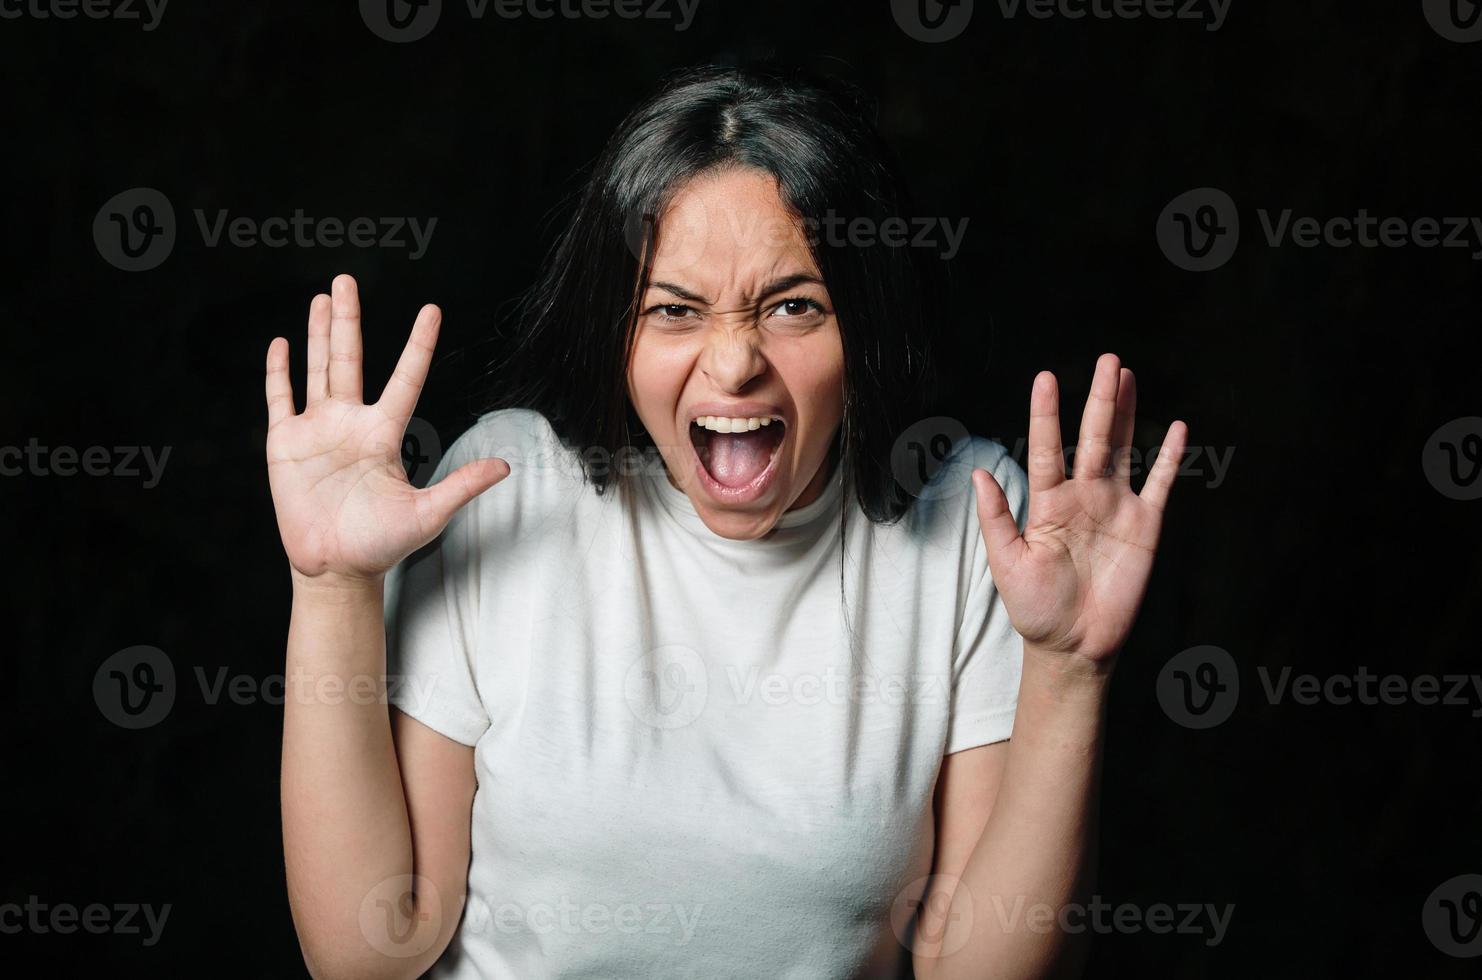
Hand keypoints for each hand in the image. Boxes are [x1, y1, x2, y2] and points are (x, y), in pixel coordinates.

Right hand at [263, 274, 508, 584]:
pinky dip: (279, 373)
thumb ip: (462, 486)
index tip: (431, 310)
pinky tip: (281, 344)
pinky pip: (281, 400)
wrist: (336, 568)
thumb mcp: (428, 514)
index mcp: (384, 433)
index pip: (405, 378)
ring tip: (322, 298)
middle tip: (346, 279)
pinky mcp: (286, 444)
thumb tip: (505, 468)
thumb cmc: (382, 544)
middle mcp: (351, 422)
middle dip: (348, 319)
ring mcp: (317, 430)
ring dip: (318, 333)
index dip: (417, 345)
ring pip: (317, 369)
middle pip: (349, 359)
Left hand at [971, 353, 1186, 666]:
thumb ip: (996, 518)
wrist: (1073, 645)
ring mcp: (1115, 507)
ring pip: (1123, 449)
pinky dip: (1170, 459)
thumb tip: (977, 474)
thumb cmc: (1035, 607)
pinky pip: (1160, 485)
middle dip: (1100, 399)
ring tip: (1128, 375)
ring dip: (1127, 414)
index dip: (1045, 414)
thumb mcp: (1006, 563)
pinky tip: (1177, 429)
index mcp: (1048, 502)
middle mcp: (1083, 495)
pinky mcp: (1145, 526)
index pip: (1046, 447)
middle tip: (1107, 359)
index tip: (1046, 378)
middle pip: (1092, 437)